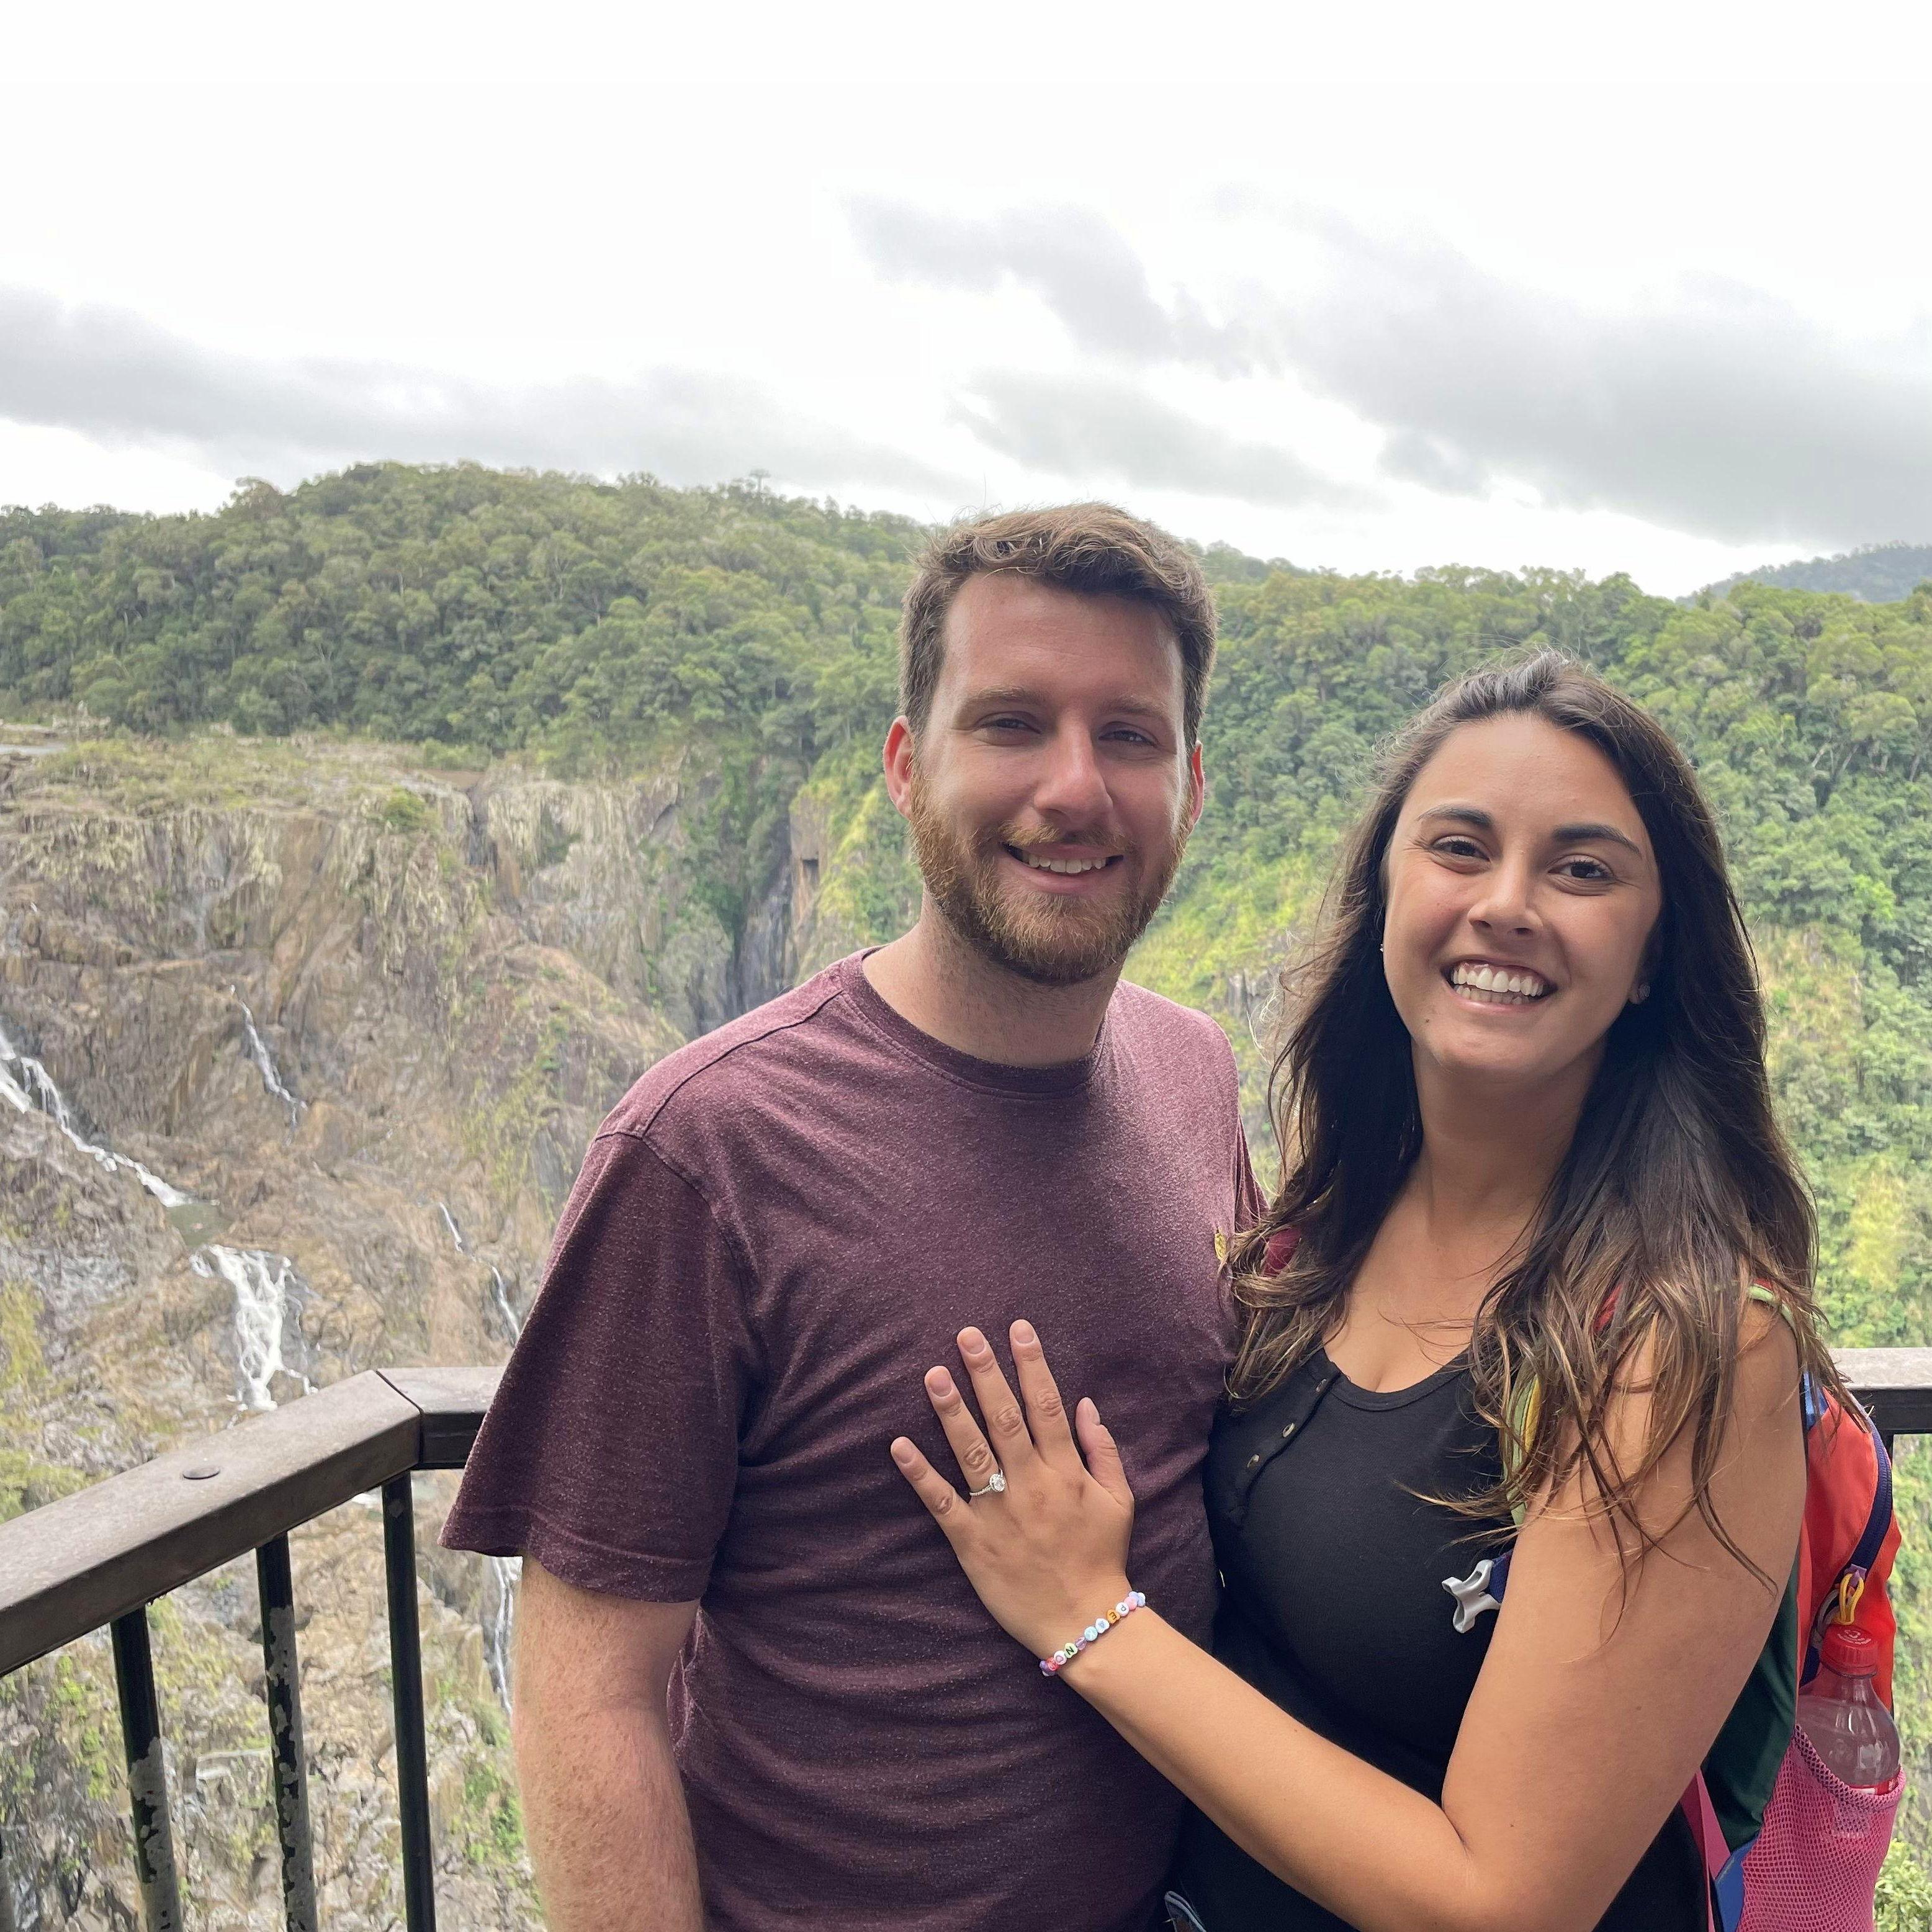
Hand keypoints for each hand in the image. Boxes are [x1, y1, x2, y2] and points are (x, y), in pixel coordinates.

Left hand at [889, 1319, 1136, 1659]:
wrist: (1084, 1622)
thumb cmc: (1102, 1556)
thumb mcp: (1119, 1500)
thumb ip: (1103, 1449)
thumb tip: (1085, 1402)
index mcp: (1065, 1472)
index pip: (1046, 1406)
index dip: (1032, 1364)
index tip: (1018, 1329)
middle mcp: (1031, 1484)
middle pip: (1005, 1419)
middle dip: (985, 1373)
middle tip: (966, 1335)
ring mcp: (999, 1512)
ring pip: (972, 1453)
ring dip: (951, 1412)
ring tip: (933, 1375)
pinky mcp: (973, 1542)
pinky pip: (942, 1503)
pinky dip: (920, 1474)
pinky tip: (899, 1445)